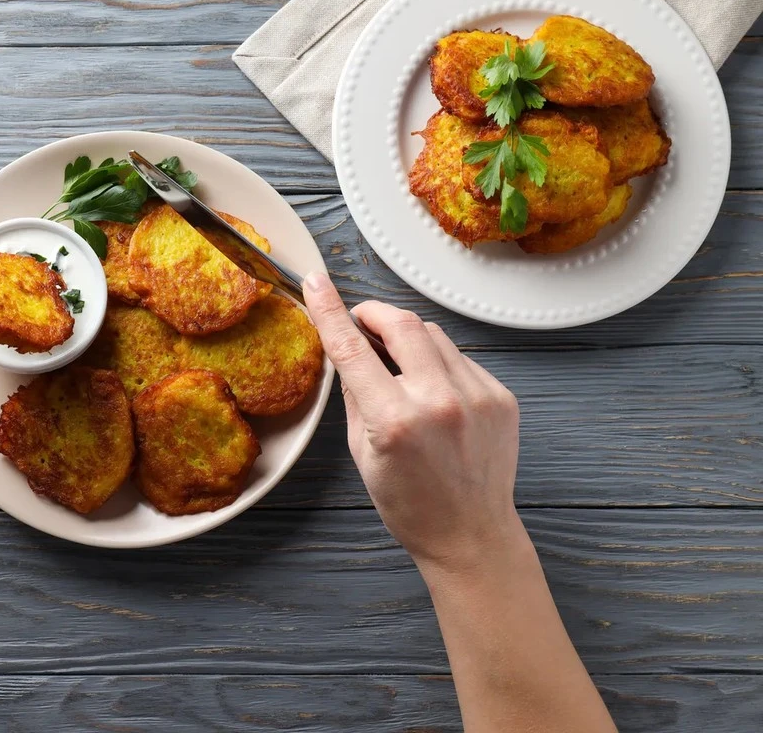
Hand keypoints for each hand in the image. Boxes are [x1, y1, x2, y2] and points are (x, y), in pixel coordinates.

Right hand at [302, 273, 523, 570]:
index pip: (352, 349)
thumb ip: (355, 394)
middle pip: (401, 323)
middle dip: (374, 313)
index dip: (329, 310)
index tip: (316, 283)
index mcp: (394, 421)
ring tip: (396, 365)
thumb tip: (347, 348)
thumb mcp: (362, 452)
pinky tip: (431, 391)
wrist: (470, 533)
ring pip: (433, 335)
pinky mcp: (499, 396)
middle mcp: (438, 402)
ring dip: (407, 337)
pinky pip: (460, 358)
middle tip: (360, 322)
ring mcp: (476, 396)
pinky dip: (437, 362)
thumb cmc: (409, 503)